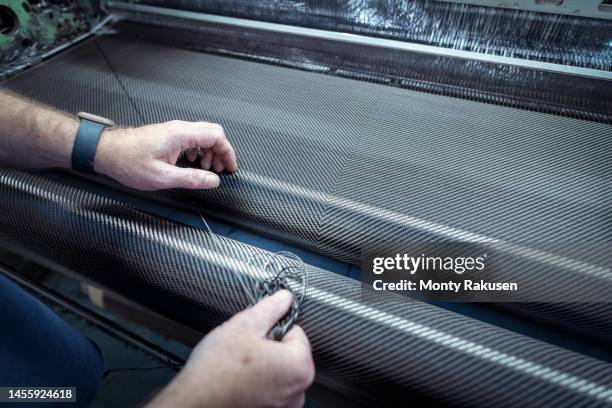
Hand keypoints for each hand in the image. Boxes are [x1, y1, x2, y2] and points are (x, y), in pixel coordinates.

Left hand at [94, 120, 237, 190]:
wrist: (107, 152)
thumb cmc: (128, 161)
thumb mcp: (163, 177)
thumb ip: (191, 178)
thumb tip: (213, 180)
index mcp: (180, 134)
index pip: (216, 136)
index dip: (228, 152)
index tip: (231, 167)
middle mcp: (178, 128)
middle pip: (213, 133)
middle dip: (221, 151)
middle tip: (221, 169)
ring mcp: (173, 130)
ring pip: (203, 135)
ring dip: (210, 152)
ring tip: (207, 169)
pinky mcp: (168, 135)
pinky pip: (192, 138)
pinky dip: (199, 150)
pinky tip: (193, 163)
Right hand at [148, 290, 314, 407]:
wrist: (194, 404)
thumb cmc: (216, 372)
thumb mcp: (243, 326)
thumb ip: (270, 308)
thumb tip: (284, 298)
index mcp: (300, 367)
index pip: (297, 332)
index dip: (273, 329)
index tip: (256, 335)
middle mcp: (298, 391)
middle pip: (289, 354)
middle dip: (270, 348)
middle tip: (244, 351)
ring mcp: (285, 406)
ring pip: (279, 373)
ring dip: (264, 367)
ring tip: (239, 368)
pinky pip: (271, 390)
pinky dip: (259, 385)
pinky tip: (239, 383)